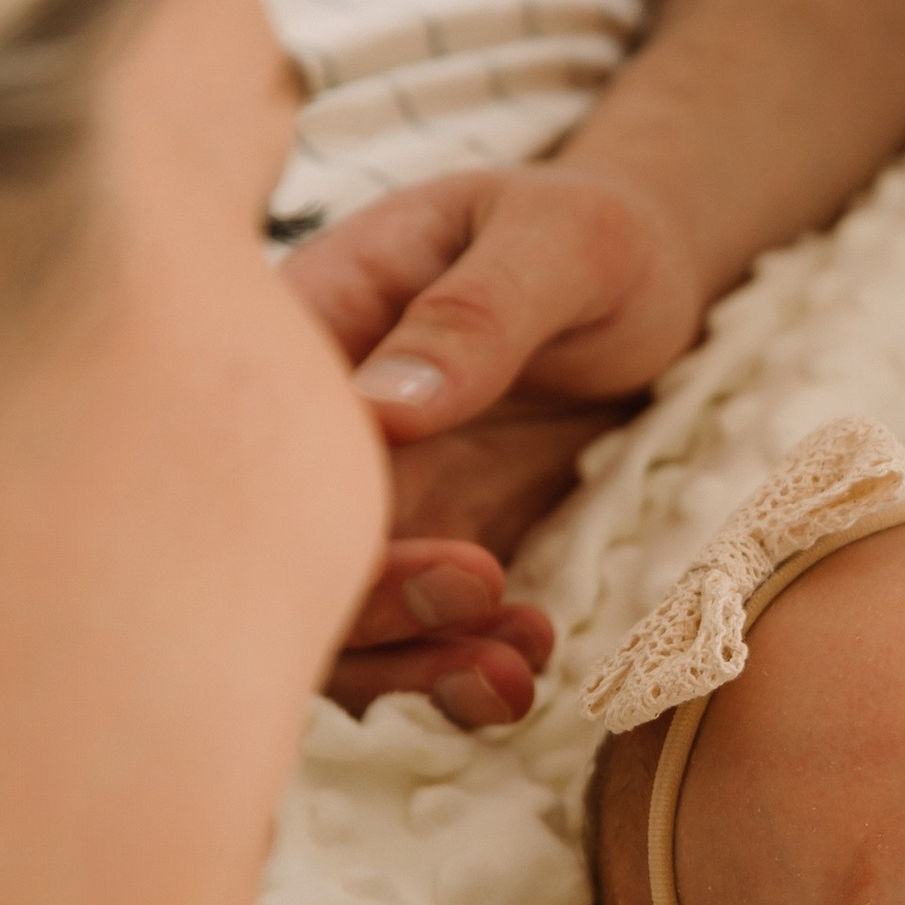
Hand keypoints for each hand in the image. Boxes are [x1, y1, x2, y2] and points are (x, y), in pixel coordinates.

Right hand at [288, 163, 704, 722]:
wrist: (647, 279)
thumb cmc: (591, 232)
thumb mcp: (557, 240)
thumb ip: (475, 314)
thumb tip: (386, 409)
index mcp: (316, 322)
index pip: (256, 428)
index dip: (295, 500)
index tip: (398, 526)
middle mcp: (322, 427)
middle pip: (279, 541)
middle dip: (364, 602)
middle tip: (477, 587)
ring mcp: (375, 497)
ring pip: (339, 613)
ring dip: (409, 663)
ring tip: (508, 667)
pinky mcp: (433, 550)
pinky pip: (416, 636)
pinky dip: (458, 672)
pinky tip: (526, 660)